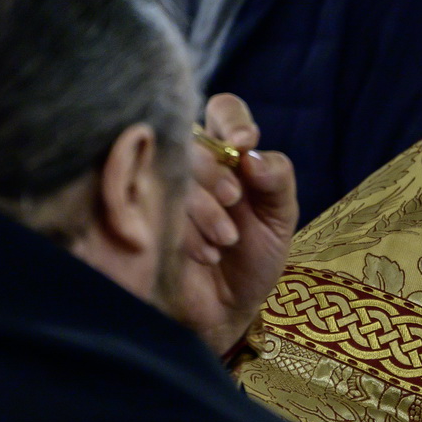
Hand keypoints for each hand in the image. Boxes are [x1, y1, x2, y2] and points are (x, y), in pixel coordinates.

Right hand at [176, 93, 297, 355]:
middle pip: (192, 139)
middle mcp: (192, 163)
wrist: (226, 312)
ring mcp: (163, 186)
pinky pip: (154, 204)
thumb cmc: (253, 259)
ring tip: (225, 239)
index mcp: (228, 154)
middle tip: (233, 200)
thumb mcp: (279, 221)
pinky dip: (187, 229)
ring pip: (172, 170)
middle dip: (215, 170)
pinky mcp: (142, 216)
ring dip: (203, 204)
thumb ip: (278, 181)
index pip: (223, 110)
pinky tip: (206, 253)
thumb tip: (254, 155)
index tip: (244, 143)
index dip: (232, 119)